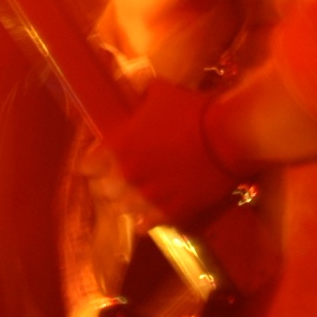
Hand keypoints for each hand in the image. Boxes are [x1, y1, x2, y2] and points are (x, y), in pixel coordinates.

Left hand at [101, 79, 242, 223]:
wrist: (230, 136)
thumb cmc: (193, 110)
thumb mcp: (159, 93)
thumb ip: (140, 99)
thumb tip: (136, 94)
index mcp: (118, 147)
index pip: (86, 168)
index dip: (91, 166)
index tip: (96, 164)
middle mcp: (127, 176)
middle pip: (102, 192)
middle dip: (107, 186)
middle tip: (116, 181)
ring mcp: (148, 197)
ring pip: (122, 210)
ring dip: (124, 204)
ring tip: (131, 199)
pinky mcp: (170, 211)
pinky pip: (146, 224)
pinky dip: (144, 220)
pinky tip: (145, 216)